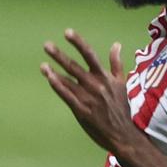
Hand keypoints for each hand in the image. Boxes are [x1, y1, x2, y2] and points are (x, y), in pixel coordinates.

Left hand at [41, 29, 137, 153]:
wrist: (123, 134)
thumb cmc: (122, 108)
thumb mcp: (122, 83)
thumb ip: (116, 63)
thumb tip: (116, 44)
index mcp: (105, 77)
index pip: (90, 55)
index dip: (78, 43)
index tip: (67, 32)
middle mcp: (95, 85)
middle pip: (74, 66)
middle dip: (59, 55)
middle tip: (46, 45)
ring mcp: (88, 98)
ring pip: (68, 80)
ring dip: (54, 71)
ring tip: (43, 63)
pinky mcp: (81, 110)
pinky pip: (67, 96)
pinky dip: (58, 86)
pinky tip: (49, 78)